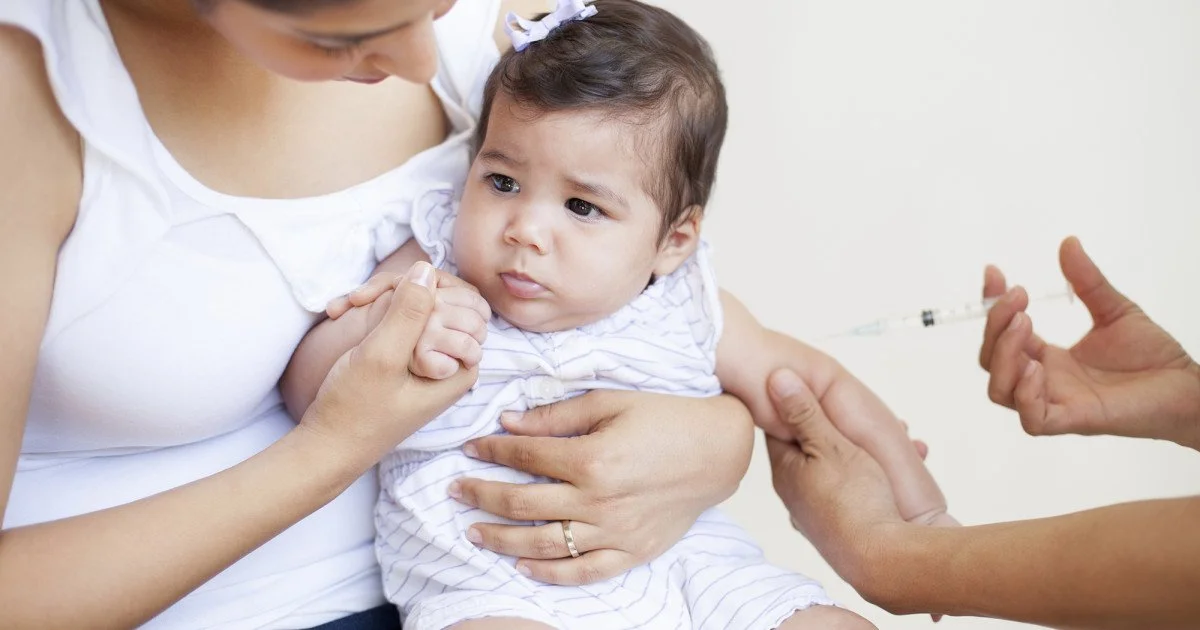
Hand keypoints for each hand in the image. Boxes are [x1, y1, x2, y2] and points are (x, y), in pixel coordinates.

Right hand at [300, 262, 478, 466]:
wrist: (327, 443)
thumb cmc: (354, 409)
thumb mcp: (382, 356)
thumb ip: (408, 313)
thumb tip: (427, 269)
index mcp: (462, 366)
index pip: (464, 302)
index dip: (425, 291)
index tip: (384, 297)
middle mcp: (452, 361)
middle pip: (442, 299)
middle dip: (400, 291)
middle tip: (358, 300)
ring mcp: (430, 358)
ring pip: (418, 305)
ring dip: (383, 297)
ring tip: (346, 307)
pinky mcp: (408, 356)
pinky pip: (401, 318)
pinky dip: (375, 310)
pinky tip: (342, 312)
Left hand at [446, 391, 753, 584]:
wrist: (718, 450)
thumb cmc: (666, 418)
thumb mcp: (610, 402)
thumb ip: (557, 415)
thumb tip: (509, 422)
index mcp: (593, 459)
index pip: (525, 457)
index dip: (492, 451)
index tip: (470, 447)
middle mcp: (600, 501)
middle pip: (524, 505)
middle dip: (483, 496)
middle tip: (456, 490)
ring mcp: (616, 532)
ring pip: (545, 545)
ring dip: (502, 540)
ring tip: (474, 532)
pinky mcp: (633, 551)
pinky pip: (584, 572)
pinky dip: (550, 574)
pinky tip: (522, 566)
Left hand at [764, 368, 907, 601]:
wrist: (885, 562)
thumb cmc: (856, 501)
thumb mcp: (829, 445)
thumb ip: (803, 412)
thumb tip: (774, 377)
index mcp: (786, 471)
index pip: (781, 427)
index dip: (802, 403)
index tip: (824, 389)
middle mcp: (798, 494)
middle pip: (816, 447)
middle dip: (846, 428)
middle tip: (878, 414)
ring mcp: (822, 512)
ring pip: (845, 468)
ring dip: (872, 450)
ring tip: (904, 434)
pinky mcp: (848, 526)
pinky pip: (863, 489)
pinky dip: (883, 473)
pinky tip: (911, 461)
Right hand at [980, 237, 1199, 448]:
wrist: (1187, 385)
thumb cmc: (1153, 355)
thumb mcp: (1114, 309)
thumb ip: (1087, 281)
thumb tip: (1069, 243)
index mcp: (1049, 357)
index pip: (1001, 334)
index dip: (991, 305)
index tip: (996, 273)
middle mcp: (1045, 380)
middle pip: (991, 361)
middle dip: (995, 326)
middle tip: (1019, 297)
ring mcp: (1056, 401)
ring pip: (1000, 391)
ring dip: (1002, 356)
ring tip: (1025, 325)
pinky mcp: (1075, 420)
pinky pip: (1032, 419)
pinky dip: (1025, 394)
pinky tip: (1037, 367)